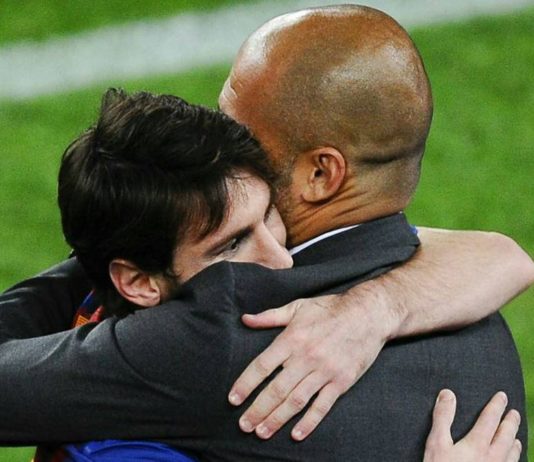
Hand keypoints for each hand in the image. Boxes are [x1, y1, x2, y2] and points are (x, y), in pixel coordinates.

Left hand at [228, 289, 395, 440]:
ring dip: (277, 419)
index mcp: (292, 338)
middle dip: (258, 409)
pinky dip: (309, 422)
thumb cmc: (330, 308)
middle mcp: (306, 357)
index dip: (245, 384)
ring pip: (296, 400)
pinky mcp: (341, 381)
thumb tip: (245, 319)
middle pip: (276, 389)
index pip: (262, 366)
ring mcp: (325, 371)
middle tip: (244, 425)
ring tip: (262, 432)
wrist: (368, 314)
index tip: (233, 399)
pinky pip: (322, 406)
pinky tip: (296, 434)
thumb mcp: (297, 307)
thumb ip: (270, 316)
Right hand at [424, 390, 521, 461]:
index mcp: (477, 445)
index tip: (502, 396)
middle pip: (506, 437)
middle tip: (514, 413)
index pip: (490, 420)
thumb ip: (443, 418)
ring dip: (515, 444)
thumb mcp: (436, 444)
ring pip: (511, 456)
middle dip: (510, 423)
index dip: (496, 406)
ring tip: (517, 438)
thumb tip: (448, 393)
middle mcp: (492, 459)